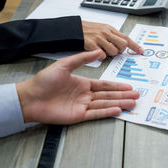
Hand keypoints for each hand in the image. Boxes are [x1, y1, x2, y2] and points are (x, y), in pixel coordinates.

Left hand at [16, 50, 139, 123]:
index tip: (129, 86)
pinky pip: (96, 113)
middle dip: (122, 95)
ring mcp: (82, 106)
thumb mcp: (64, 65)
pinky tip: (117, 110)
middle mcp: (84, 95)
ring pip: (105, 104)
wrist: (30, 97)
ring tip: (132, 103)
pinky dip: (107, 112)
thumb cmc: (44, 81)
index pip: (104, 85)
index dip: (117, 86)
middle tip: (137, 96)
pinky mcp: (78, 116)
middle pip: (108, 95)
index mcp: (82, 83)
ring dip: (119, 103)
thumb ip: (82, 59)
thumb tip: (98, 51)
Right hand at [82, 21, 143, 59]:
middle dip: (120, 51)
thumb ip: (113, 36)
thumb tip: (123, 44)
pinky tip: (95, 52)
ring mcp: (99, 38)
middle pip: (122, 45)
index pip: (126, 38)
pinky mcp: (92, 44)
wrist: (73, 29)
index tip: (141, 51)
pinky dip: (100, 56)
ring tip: (102, 50)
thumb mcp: (103, 29)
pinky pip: (102, 55)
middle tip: (114, 51)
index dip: (135, 46)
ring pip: (113, 51)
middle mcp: (106, 32)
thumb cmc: (88, 30)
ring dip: (109, 54)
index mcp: (110, 29)